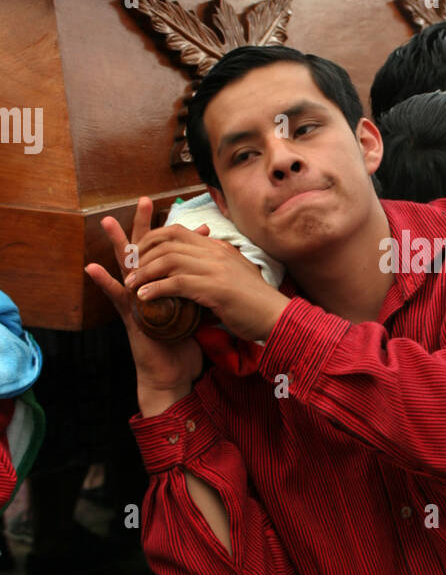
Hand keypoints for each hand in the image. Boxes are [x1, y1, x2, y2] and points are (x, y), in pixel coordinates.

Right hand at [85, 198, 205, 413]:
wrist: (172, 374)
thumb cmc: (184, 346)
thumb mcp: (197, 315)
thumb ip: (202, 297)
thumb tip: (224, 284)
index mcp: (168, 287)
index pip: (177, 257)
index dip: (188, 241)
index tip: (202, 223)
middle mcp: (151, 289)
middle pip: (149, 252)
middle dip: (147, 227)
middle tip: (145, 200)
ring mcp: (138, 301)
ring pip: (127, 267)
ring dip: (118, 244)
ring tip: (109, 221)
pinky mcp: (130, 316)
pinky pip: (116, 297)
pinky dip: (104, 283)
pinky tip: (92, 267)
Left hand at [121, 214, 287, 344]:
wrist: (276, 316)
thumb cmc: (254, 302)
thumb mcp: (234, 275)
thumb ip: (215, 266)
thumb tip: (195, 266)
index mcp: (218, 247)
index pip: (178, 231)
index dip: (152, 239)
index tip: (138, 254)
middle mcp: (215, 252)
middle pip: (168, 241)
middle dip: (143, 254)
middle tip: (129, 269)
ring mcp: (216, 269)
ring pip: (168, 260)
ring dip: (144, 272)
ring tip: (130, 285)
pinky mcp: (214, 288)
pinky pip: (176, 283)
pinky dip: (155, 289)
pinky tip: (143, 298)